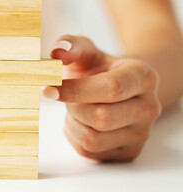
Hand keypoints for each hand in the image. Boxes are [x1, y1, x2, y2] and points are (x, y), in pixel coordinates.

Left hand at [42, 35, 161, 161]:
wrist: (116, 88)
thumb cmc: (98, 69)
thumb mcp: (86, 51)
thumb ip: (70, 45)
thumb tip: (56, 53)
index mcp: (143, 77)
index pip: (111, 88)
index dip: (75, 90)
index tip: (48, 87)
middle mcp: (149, 107)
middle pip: (102, 118)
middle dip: (73, 107)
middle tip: (66, 96)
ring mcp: (141, 133)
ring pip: (93, 140)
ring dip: (72, 123)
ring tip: (75, 107)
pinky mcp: (129, 152)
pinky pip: (89, 152)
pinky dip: (74, 136)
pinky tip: (79, 121)